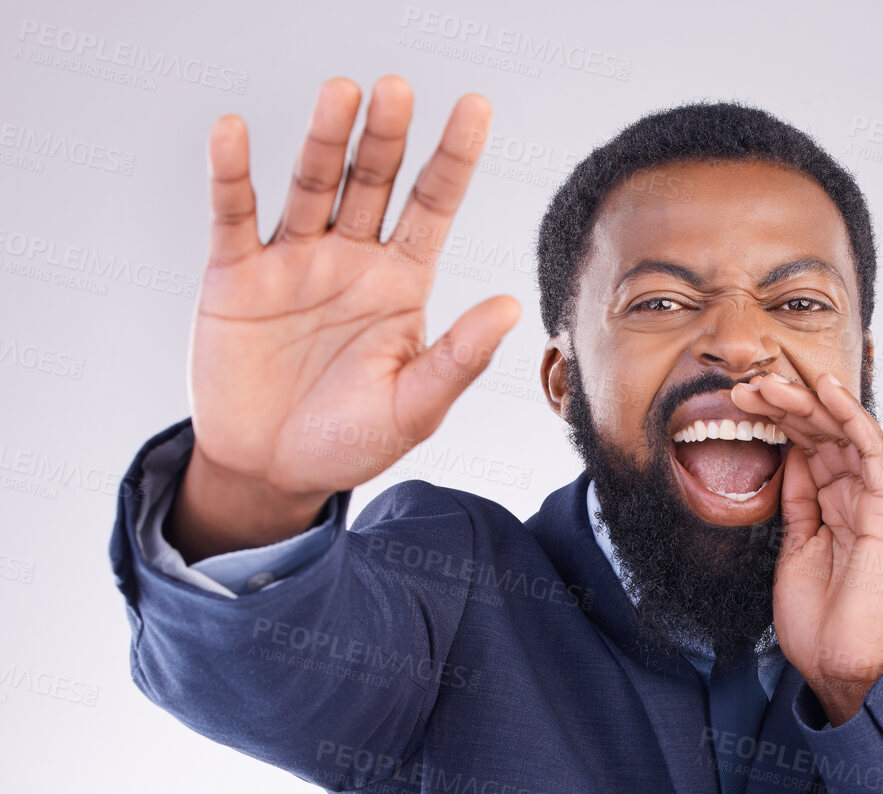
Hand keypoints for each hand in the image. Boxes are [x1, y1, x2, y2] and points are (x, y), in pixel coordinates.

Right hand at [169, 76, 519, 559]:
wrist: (273, 472)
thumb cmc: (350, 442)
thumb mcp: (413, 408)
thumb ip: (458, 359)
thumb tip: (509, 308)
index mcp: (401, 285)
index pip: (434, 206)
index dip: (454, 157)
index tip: (477, 106)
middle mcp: (351, 259)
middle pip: (374, 182)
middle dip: (387, 137)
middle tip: (398, 90)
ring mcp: (293, 261)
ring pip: (312, 185)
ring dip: (326, 140)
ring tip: (342, 94)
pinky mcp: (236, 276)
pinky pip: (234, 215)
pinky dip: (231, 173)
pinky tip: (235, 132)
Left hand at [731, 371, 882, 725]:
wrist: (844, 667)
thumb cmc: (821, 624)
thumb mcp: (796, 552)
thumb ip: (798, 506)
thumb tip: (789, 461)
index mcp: (840, 511)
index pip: (813, 450)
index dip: (781, 422)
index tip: (743, 403)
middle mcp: (862, 500)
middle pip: (827, 436)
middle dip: (787, 406)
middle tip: (745, 387)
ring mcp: (878, 503)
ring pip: (846, 435)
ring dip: (809, 404)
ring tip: (770, 384)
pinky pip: (874, 452)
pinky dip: (852, 418)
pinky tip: (826, 391)